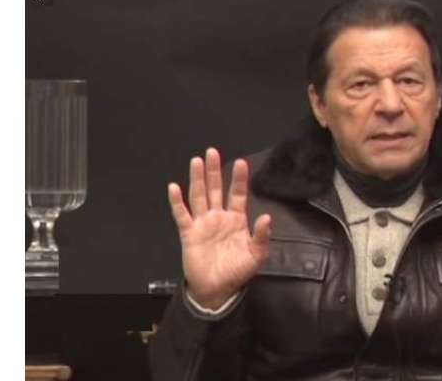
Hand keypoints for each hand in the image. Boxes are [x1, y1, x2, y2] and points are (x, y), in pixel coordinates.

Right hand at [167, 148, 270, 309]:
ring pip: (199, 196)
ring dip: (198, 179)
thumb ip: (262, 236)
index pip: (238, 194)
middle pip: (216, 189)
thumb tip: (267, 217)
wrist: (217, 290)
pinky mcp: (189, 233)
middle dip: (215, 170)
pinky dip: (177, 202)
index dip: (239, 179)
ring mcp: (203, 223)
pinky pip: (182, 215)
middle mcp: (219, 217)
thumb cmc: (237, 272)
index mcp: (237, 220)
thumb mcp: (256, 256)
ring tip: (197, 161)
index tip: (242, 163)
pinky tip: (174, 187)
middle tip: (212, 151)